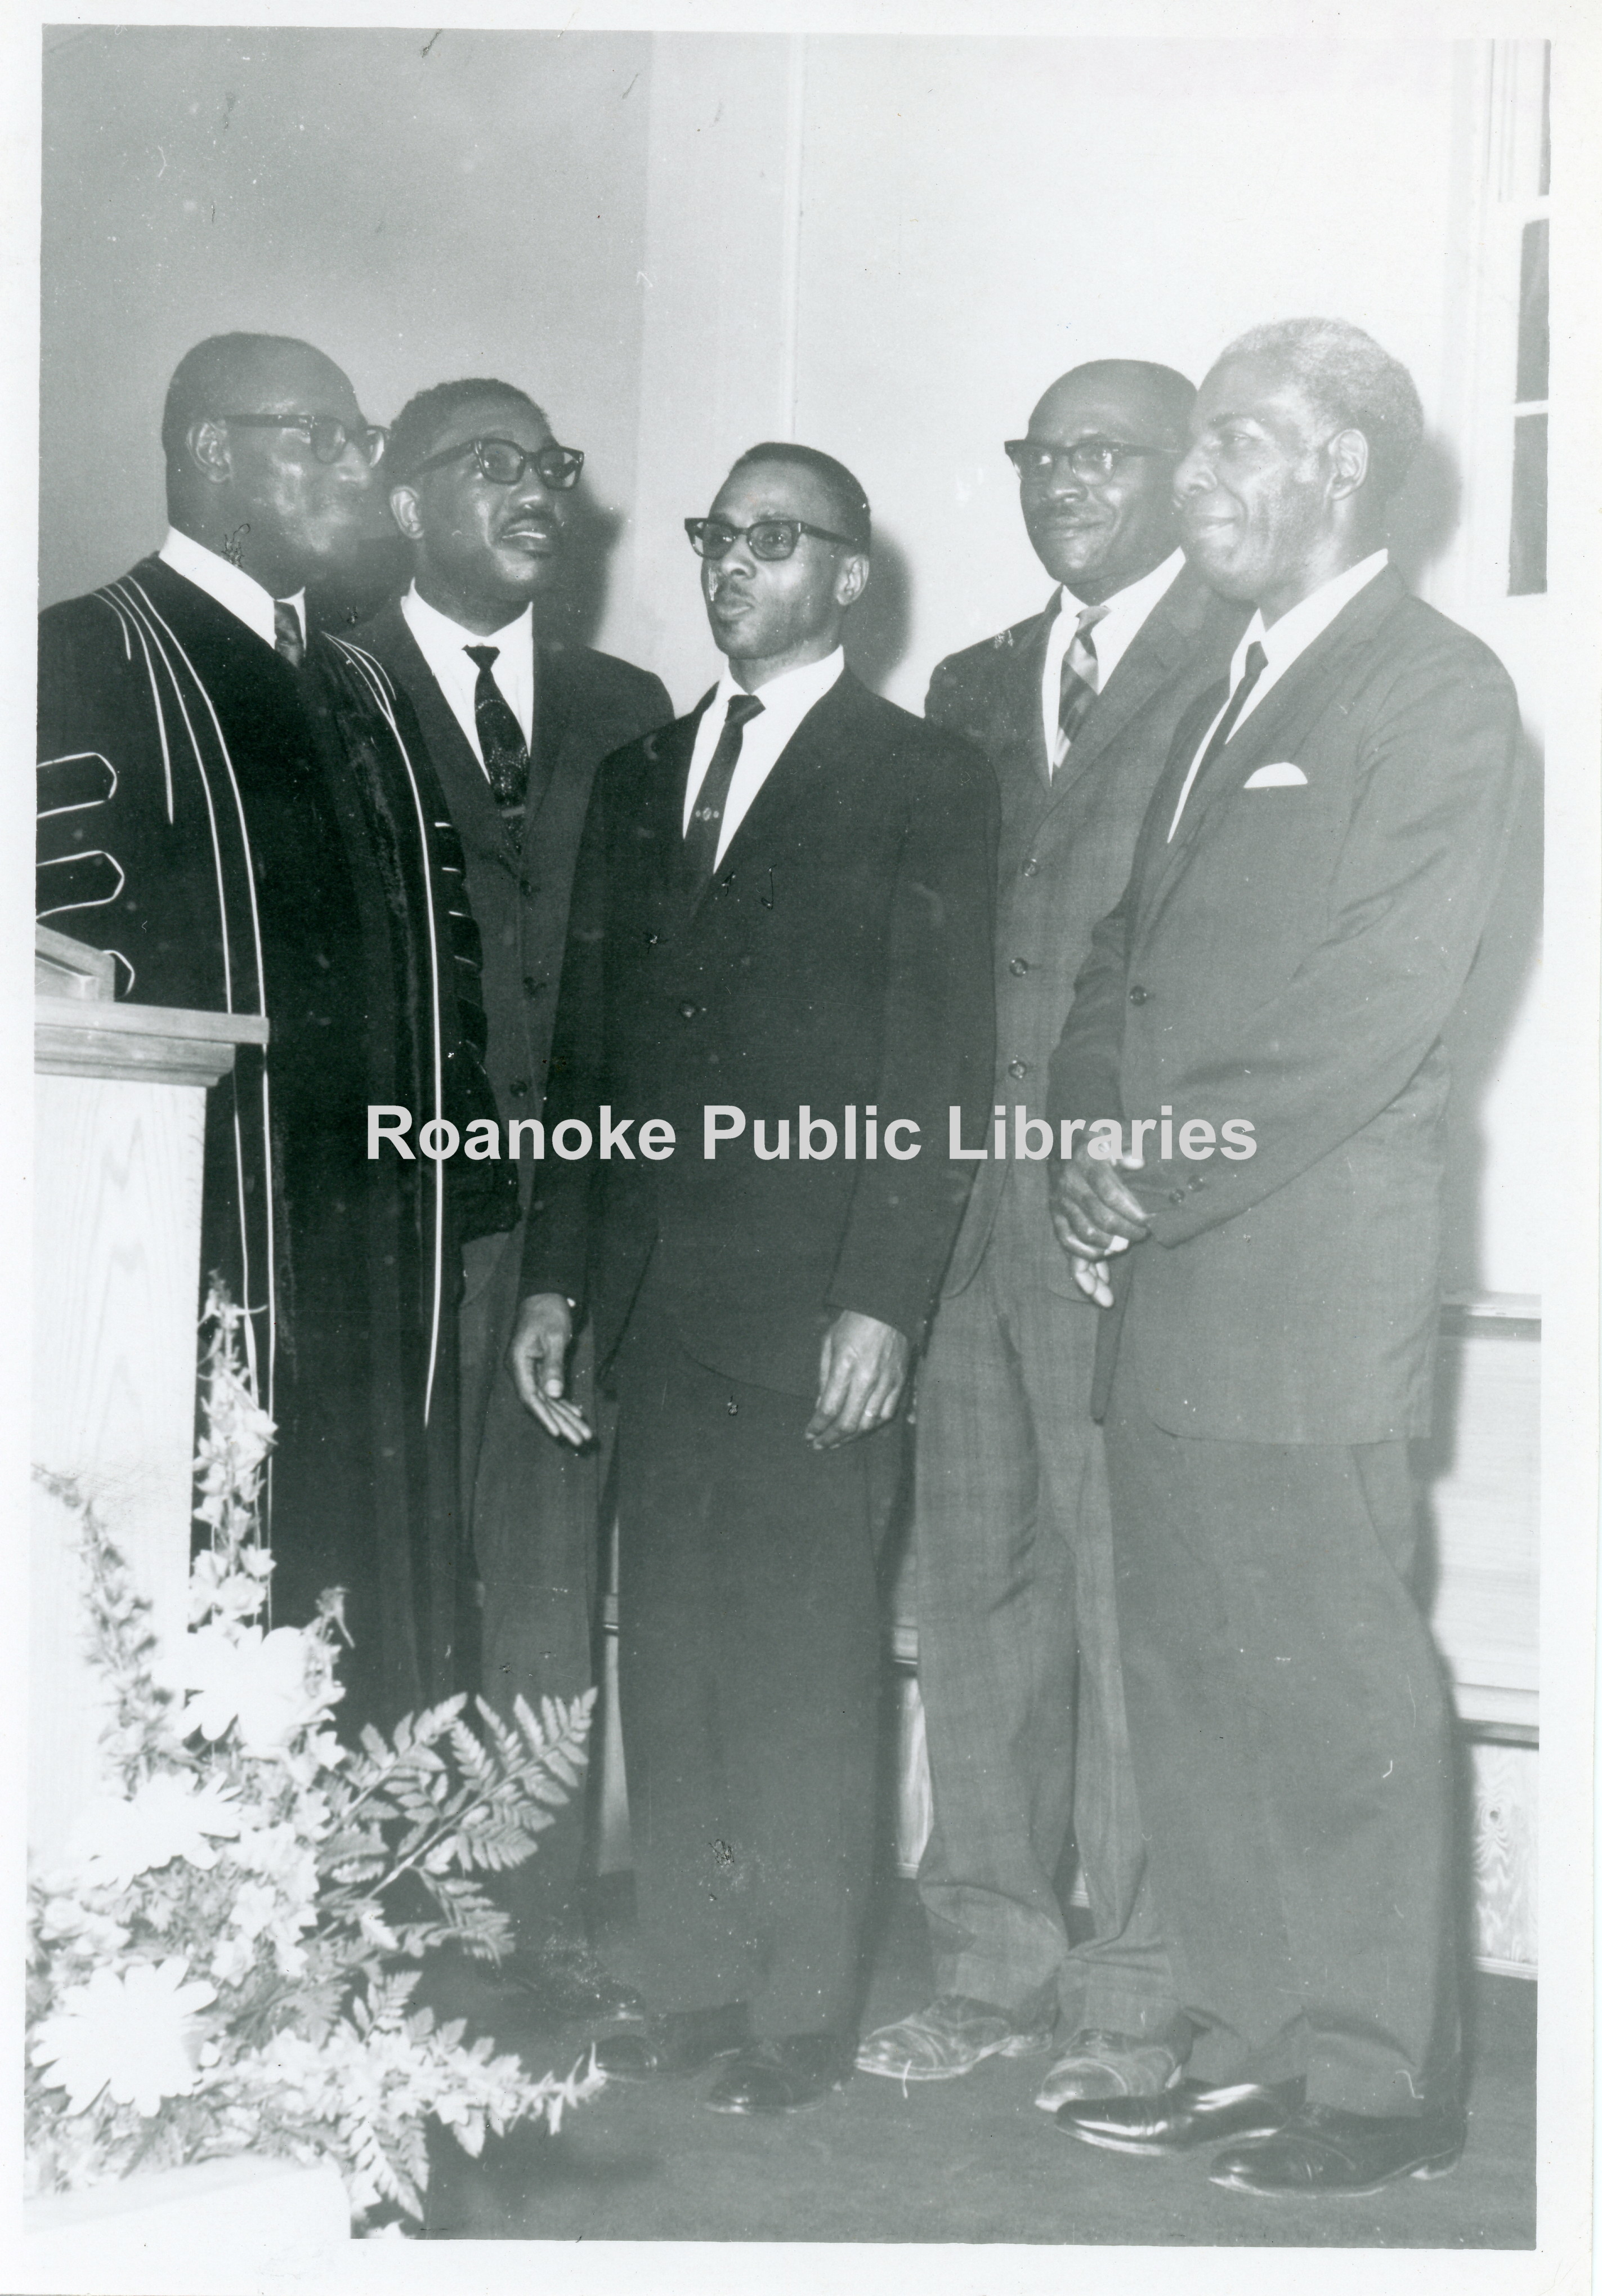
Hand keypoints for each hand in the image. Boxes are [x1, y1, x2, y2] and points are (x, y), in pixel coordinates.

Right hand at [507, 1293, 593, 1446]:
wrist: (546, 1295)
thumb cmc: (549, 1312)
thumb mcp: (555, 1337)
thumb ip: (553, 1366)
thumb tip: (554, 1394)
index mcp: (519, 1362)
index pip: (530, 1396)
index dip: (544, 1416)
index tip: (557, 1433)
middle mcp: (521, 1369)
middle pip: (541, 1403)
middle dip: (562, 1423)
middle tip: (580, 1442)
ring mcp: (530, 1370)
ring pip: (548, 1400)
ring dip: (566, 1417)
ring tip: (583, 1436)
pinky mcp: (540, 1368)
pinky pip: (551, 1391)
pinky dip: (564, 1403)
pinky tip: (576, 1415)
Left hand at [805, 1311, 910, 1450]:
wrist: (887, 1308)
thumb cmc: (853, 1324)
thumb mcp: (829, 1344)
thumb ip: (824, 1378)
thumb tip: (821, 1407)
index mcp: (845, 1366)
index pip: (829, 1409)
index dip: (817, 1426)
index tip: (809, 1435)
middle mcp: (867, 1379)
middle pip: (848, 1422)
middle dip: (831, 1438)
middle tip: (820, 1445)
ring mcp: (886, 1383)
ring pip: (868, 1423)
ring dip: (850, 1437)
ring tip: (837, 1442)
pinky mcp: (900, 1383)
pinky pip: (886, 1414)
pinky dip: (871, 1426)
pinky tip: (859, 1429)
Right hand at [1048, 1146, 1151, 1309]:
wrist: (1065, 1139)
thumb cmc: (1098, 1138)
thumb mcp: (1113, 1132)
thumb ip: (1127, 1145)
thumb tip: (1139, 1161)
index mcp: (1087, 1161)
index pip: (1109, 1192)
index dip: (1130, 1210)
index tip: (1147, 1221)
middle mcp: (1069, 1183)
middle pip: (1098, 1216)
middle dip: (1124, 1231)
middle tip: (1142, 1235)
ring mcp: (1060, 1202)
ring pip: (1082, 1234)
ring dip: (1106, 1247)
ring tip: (1124, 1247)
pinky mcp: (1056, 1217)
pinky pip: (1067, 1244)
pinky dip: (1084, 1260)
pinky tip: (1102, 1268)